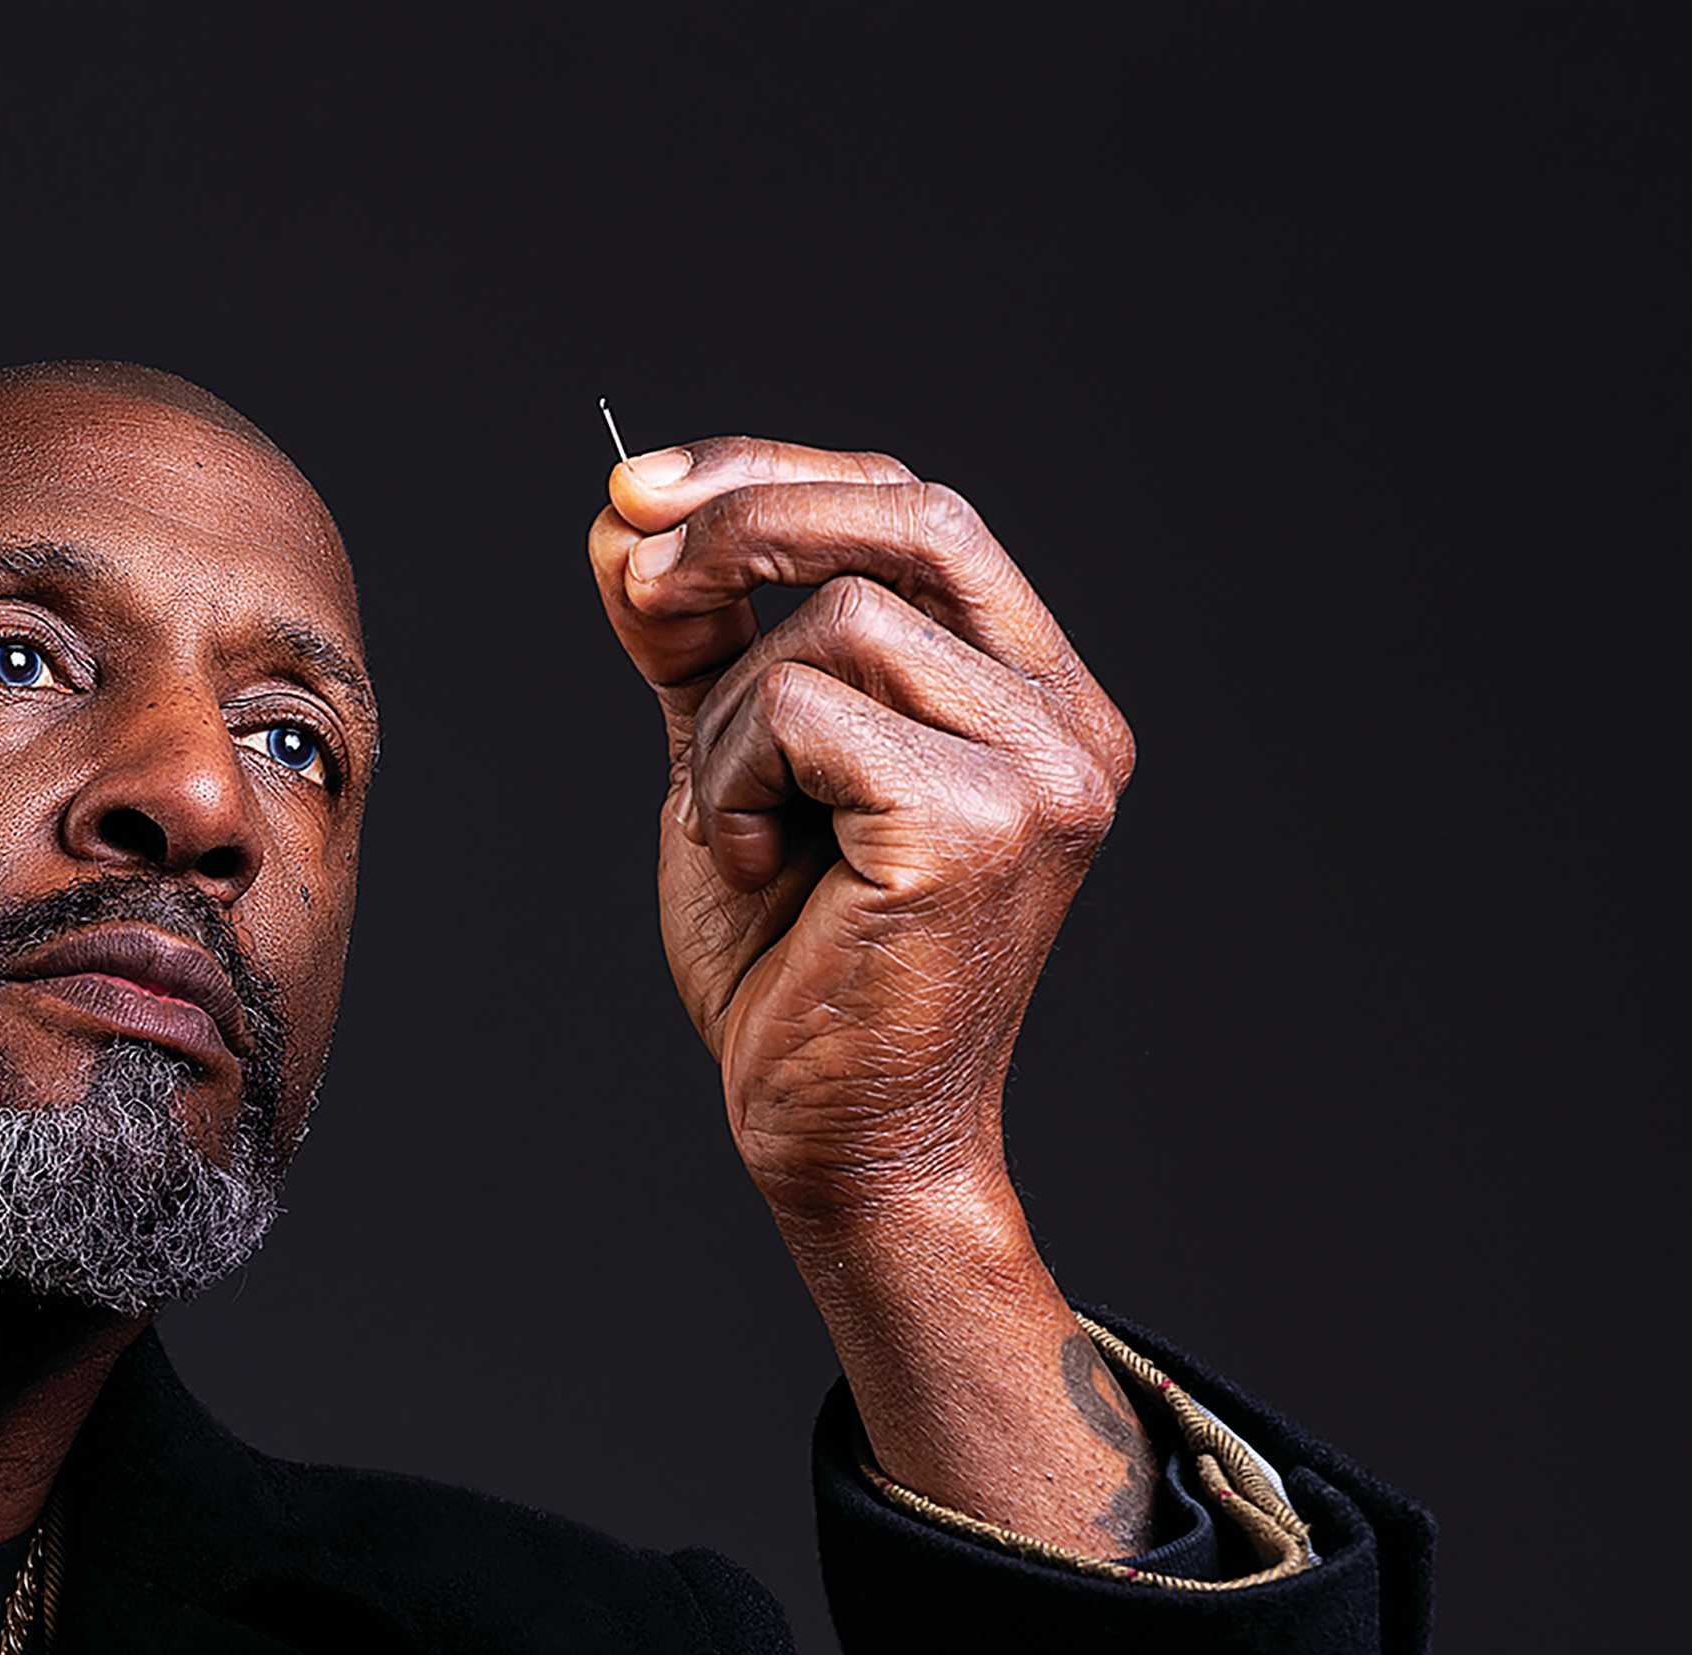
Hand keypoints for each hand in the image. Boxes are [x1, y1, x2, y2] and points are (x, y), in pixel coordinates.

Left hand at [588, 436, 1162, 1555]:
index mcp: (1036, 697)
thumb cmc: (794, 973)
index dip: (777, 474)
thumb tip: (622, 516)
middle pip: (912, 517)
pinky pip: (804, 710)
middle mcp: (1069, 724)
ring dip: (726, 718)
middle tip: (630, 568)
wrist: (834, 1143)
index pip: (923, 512)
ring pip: (836, 623)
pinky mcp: (976, 825)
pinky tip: (756, 867)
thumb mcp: (731, 767)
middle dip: (744, 517)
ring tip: (736, 827)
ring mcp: (1041, 773)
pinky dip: (732, 777)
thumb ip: (694, 644)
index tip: (642, 491)